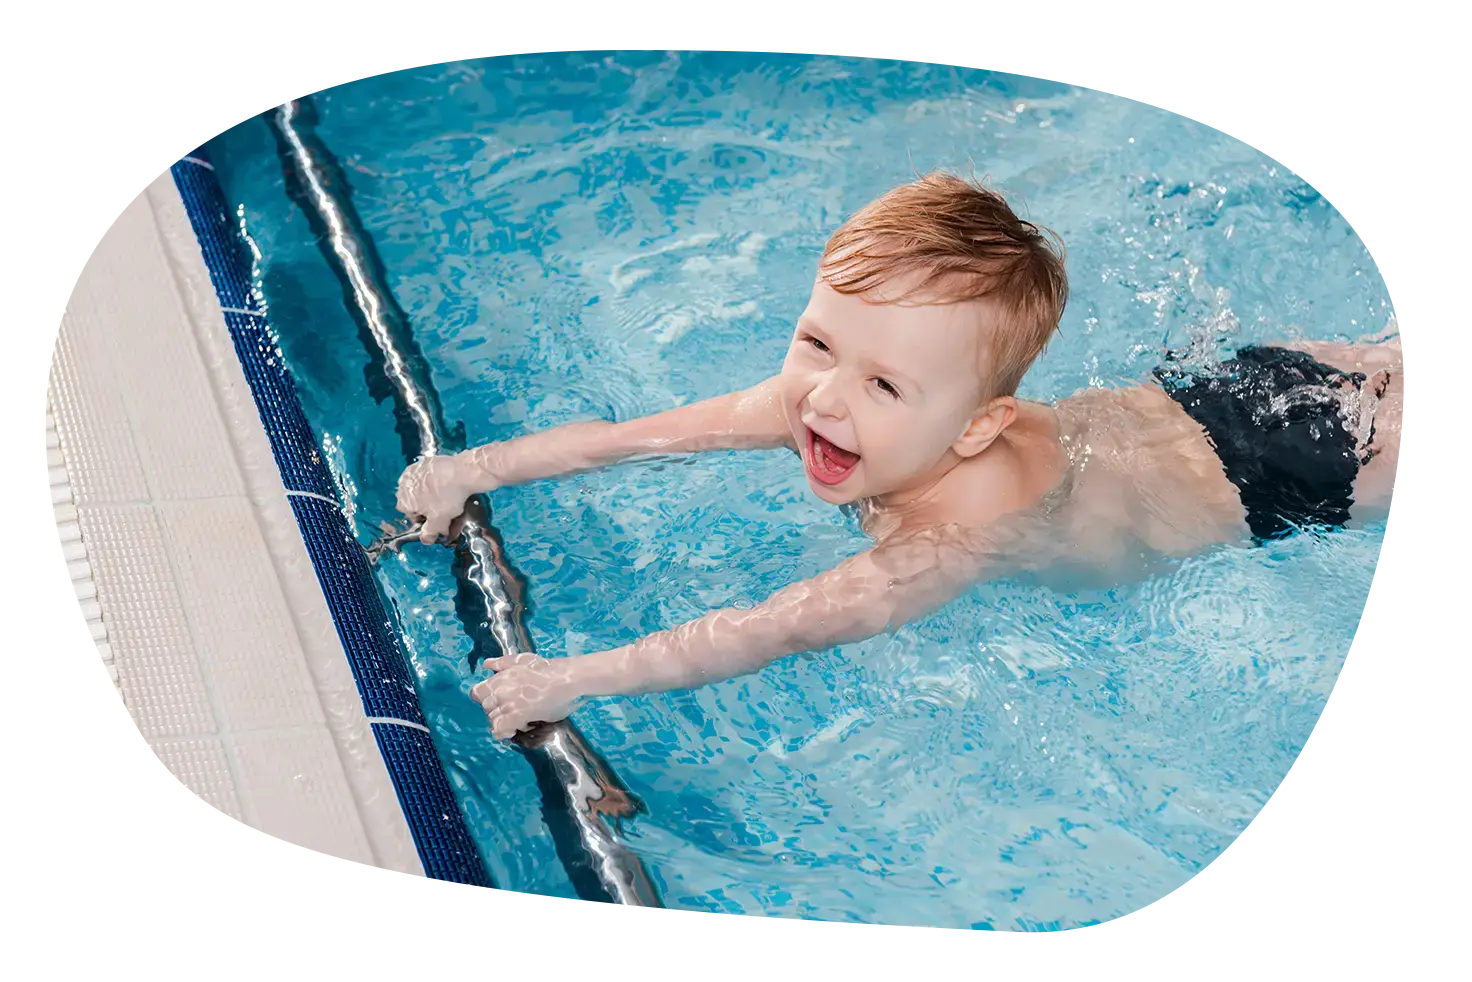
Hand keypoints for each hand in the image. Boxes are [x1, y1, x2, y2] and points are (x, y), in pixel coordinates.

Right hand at [395, 451, 486, 544]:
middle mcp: (403, 485)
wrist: (462, 471)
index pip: (412, 516)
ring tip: (447, 495)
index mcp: (403, 501)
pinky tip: (448, 483)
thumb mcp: (439, 521)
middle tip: (444, 508)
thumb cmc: (447, 498)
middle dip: (427, 506)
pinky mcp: (425, 461)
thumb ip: (430, 532)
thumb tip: (426, 540)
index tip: (438, 520)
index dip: (425, 520)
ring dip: (431, 493)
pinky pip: (429, 476)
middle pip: (415, 501)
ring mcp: (414, 470)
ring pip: (421, 488)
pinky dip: (436, 481)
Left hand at [469, 652, 584, 739]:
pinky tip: (514, 730)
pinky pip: (500, 729)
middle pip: (485, 708)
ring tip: (518, 721)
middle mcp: (500, 690)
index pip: (476, 693)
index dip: (484, 699)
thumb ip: (503, 663)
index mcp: (500, 677)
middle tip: (512, 712)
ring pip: (493, 719)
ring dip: (503, 722)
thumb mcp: (523, 660)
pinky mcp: (519, 715)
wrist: (567, 678)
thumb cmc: (549, 668)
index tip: (497, 702)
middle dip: (496, 712)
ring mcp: (508, 703)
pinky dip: (504, 732)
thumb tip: (486, 665)